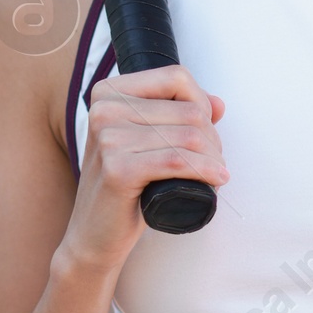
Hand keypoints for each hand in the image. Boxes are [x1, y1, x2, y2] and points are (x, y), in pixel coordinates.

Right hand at [68, 65, 227, 268]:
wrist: (94, 234)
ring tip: (214, 175)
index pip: (176, 77)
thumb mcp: (147, 144)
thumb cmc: (124, 188)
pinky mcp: (118, 168)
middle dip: (212, 139)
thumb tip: (218, 103)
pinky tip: (215, 181)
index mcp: (108, 92)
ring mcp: (108, 137)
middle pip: (189, 109)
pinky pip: (178, 161)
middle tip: (213, 164)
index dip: (202, 104)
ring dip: (213, 159)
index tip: (205, 133)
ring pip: (189, 136)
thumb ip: (179, 117)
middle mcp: (104, 109)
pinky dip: (204, 171)